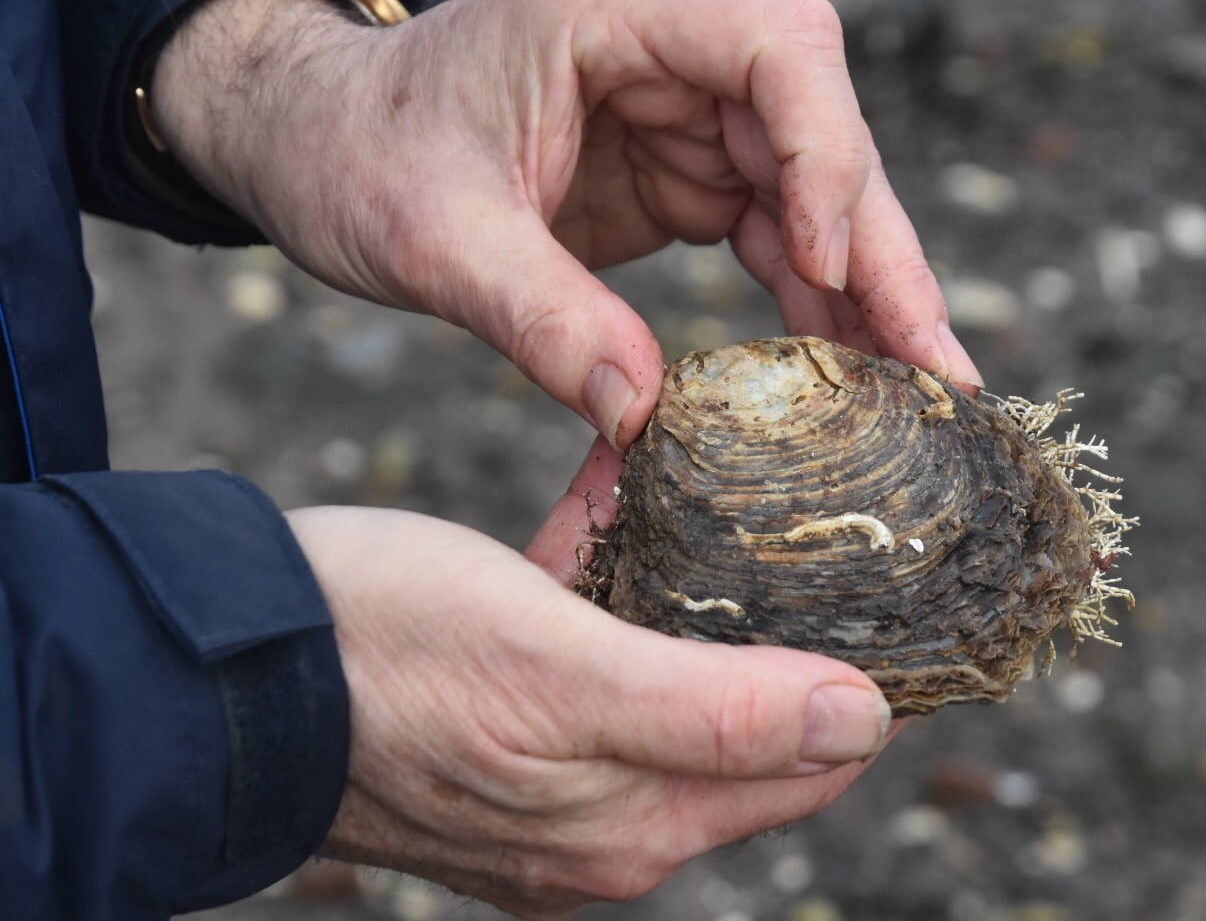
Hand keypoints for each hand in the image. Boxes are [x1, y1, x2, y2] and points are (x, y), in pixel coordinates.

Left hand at [153, 0, 981, 449]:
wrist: (316, 138)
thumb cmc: (355, 153)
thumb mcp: (429, 240)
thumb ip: (540, 319)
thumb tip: (645, 422)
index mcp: (612, 7)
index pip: (778, 42)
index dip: (825, 149)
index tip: (826, 265)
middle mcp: (671, 42)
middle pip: (821, 128)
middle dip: (878, 248)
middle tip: (934, 368)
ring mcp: (684, 103)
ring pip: (815, 188)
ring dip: (864, 289)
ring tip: (916, 393)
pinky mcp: (682, 166)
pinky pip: (773, 229)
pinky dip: (812, 301)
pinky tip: (850, 373)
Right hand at [290, 492, 893, 917]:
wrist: (214, 669)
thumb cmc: (383, 654)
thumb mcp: (562, 669)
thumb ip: (718, 710)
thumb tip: (863, 721)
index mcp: (637, 827)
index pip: (808, 764)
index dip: (855, 676)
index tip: (876, 579)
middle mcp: (605, 828)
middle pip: (742, 719)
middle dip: (764, 618)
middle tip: (784, 513)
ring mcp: (549, 789)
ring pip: (665, 675)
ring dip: (681, 587)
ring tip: (686, 491)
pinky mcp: (500, 740)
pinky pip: (590, 660)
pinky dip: (605, 586)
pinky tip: (600, 511)